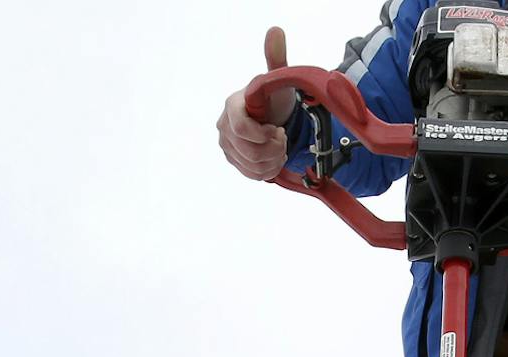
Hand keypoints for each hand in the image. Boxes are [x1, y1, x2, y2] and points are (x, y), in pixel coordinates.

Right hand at [217, 27, 292, 180]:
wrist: (274, 116)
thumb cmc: (275, 97)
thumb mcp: (278, 79)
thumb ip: (276, 57)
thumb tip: (275, 31)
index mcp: (232, 105)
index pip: (239, 128)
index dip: (261, 135)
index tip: (278, 130)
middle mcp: (224, 126)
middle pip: (248, 151)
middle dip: (273, 149)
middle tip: (283, 138)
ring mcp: (227, 146)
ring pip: (251, 166)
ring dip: (273, 160)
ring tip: (281, 148)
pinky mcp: (233, 160)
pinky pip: (251, 174)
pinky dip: (268, 171)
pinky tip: (275, 159)